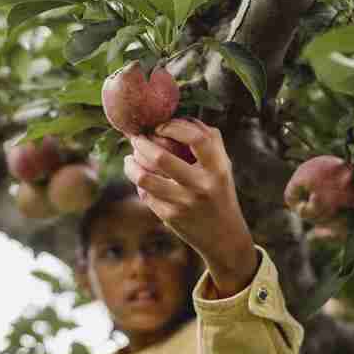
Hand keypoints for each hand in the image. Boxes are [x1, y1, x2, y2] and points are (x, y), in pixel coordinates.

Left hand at [124, 118, 257, 297]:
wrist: (224, 238)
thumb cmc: (220, 192)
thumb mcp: (223, 166)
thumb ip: (209, 140)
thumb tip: (179, 115)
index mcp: (218, 168)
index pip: (197, 138)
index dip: (174, 126)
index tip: (161, 126)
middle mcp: (202, 185)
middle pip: (161, 157)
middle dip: (141, 143)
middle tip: (135, 138)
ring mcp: (184, 203)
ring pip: (144, 178)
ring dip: (131, 164)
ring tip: (129, 159)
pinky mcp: (170, 217)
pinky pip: (145, 194)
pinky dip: (140, 184)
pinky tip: (142, 180)